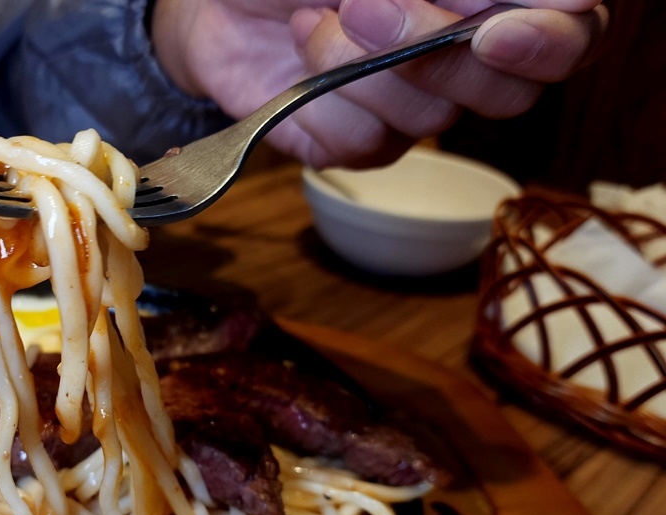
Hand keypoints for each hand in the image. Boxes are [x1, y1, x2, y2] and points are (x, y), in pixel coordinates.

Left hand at [151, 0, 607, 168]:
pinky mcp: (360, 144)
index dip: (548, 45)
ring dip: (358, 66)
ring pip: (426, 120)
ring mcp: (414, 108)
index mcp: (496, 3)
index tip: (499, 33)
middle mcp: (466, 60)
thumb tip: (519, 2)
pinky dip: (321, 99)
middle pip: (504, 93)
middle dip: (428, 49)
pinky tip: (298, 57)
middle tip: (360, 4)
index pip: (571, 39)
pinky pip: (363, 144)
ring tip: (311, 20)